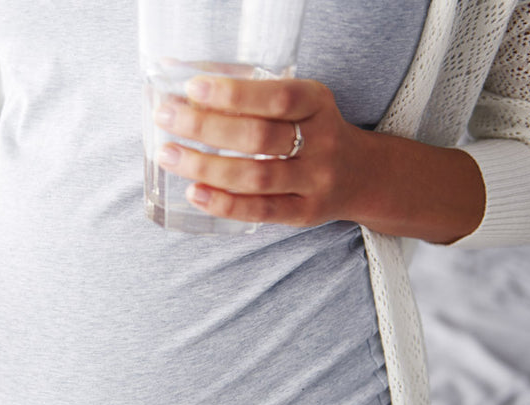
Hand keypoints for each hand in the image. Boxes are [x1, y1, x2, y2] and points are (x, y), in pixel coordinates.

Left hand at [153, 76, 373, 227]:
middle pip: (260, 137)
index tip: (193, 87)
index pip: (278, 97)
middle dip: (206, 127)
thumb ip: (242, 88)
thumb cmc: (310, 128)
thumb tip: (172, 66)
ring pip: (256, 176)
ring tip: (169, 155)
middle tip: (166, 118)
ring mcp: (316, 180)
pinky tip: (194, 193)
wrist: (363, 174)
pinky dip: (224, 204)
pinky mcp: (305, 213)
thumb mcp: (295, 100)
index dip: (234, 93)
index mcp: (317, 103)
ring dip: (206, 167)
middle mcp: (322, 141)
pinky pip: (262, 211)